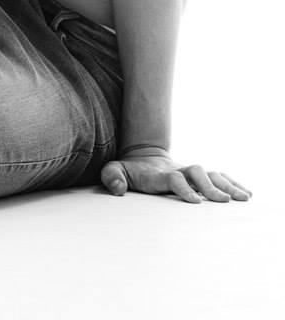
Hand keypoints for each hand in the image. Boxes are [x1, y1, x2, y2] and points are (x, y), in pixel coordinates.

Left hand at [100, 153, 252, 202]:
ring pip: (212, 174)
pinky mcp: (198, 177)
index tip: (195, 201)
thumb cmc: (129, 170)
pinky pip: (218, 177)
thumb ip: (112, 176)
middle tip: (223, 201)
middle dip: (210, 186)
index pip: (175, 178)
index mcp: (161, 173)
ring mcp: (190, 173)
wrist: (143, 156)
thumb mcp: (115, 170)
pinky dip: (232, 183)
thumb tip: (118, 189)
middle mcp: (179, 170)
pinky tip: (246, 194)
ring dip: (227, 185)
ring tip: (243, 198)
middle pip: (198, 173)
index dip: (184, 188)